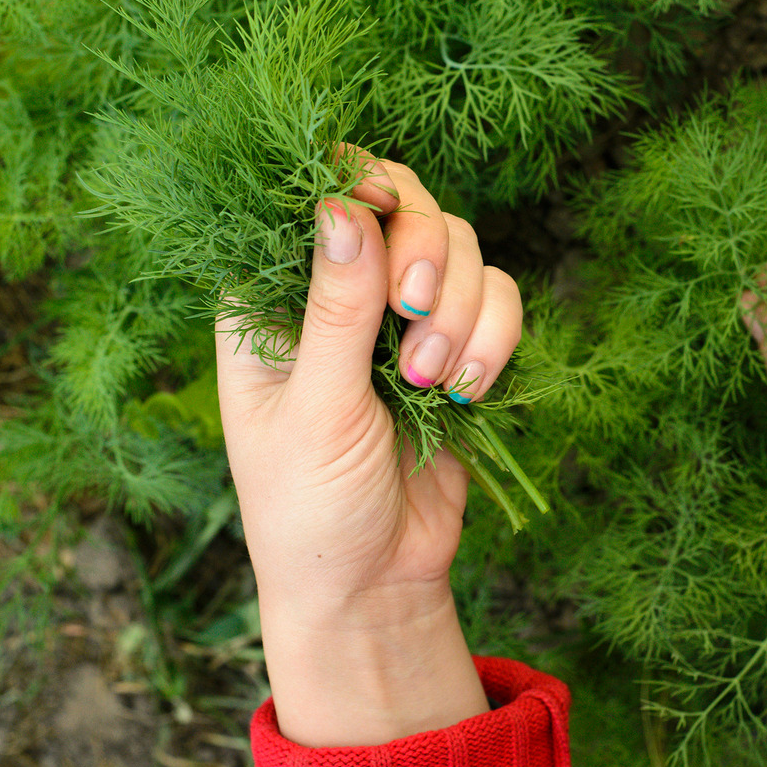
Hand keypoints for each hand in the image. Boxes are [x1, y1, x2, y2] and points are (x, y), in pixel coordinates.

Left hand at [215, 153, 522, 745]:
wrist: (373, 585)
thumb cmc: (309, 507)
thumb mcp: (316, 409)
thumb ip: (336, 309)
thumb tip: (343, 208)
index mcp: (269, 299)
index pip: (310, 195)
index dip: (352, 181)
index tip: (381, 206)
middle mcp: (335, 292)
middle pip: (400, 202)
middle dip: (421, 252)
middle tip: (412, 313)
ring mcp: (398, 317)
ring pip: (458, 245)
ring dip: (459, 309)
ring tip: (431, 385)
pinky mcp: (455, 347)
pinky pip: (497, 298)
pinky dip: (493, 337)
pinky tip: (466, 394)